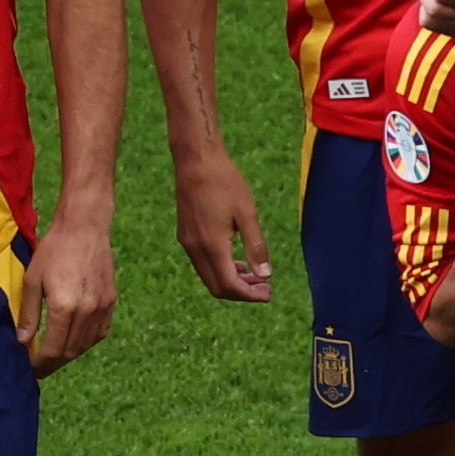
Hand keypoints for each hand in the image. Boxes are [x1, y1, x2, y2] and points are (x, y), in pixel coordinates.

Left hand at [20, 209, 117, 373]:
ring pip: (86, 345)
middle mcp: (86, 311)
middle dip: (54, 363)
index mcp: (64, 307)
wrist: (84, 227)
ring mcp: (102, 307)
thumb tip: (23, 342)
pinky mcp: (110, 301)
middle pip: (70, 351)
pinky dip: (86, 341)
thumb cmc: (54, 249)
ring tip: (54, 355)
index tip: (31, 369)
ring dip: (69, 354)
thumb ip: (29, 314)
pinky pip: (100, 332)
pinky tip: (75, 340)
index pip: (53, 349)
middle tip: (40, 367)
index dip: (41, 364)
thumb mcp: (33, 280)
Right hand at [170, 149, 272, 301]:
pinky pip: (202, 263)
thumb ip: (256, 246)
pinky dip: (220, 269)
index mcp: (212, 245)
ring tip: (255, 275)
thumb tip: (266, 275)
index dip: (250, 295)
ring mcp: (187, 242)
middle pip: (217, 287)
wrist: (195, 160)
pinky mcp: (185, 235)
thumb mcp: (247, 213)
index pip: (230, 285)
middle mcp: (195, 249)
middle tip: (265, 288)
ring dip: (231, 281)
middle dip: (242, 292)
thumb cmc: (224, 182)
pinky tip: (236, 260)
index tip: (269, 292)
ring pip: (208, 276)